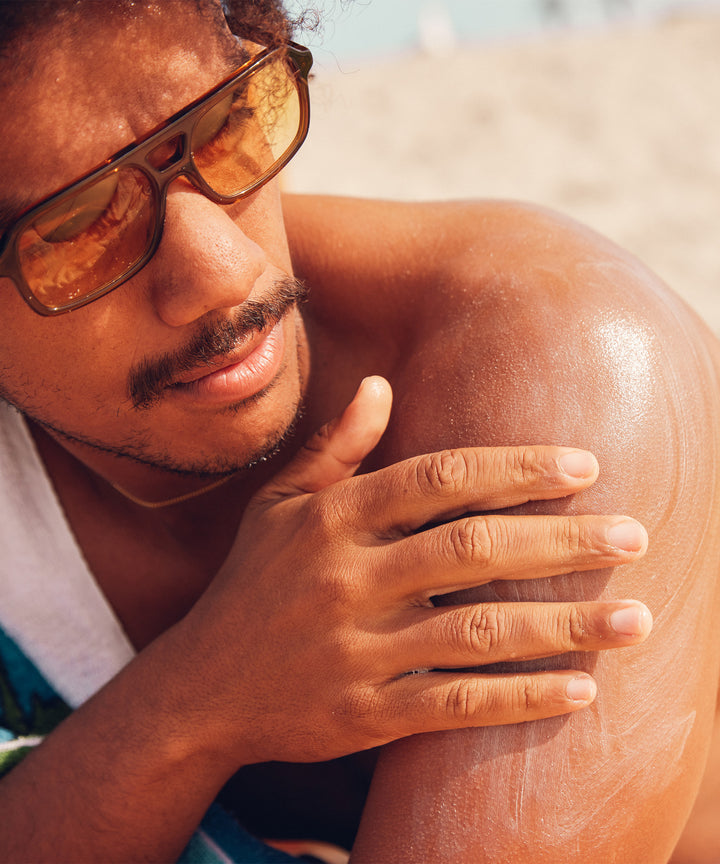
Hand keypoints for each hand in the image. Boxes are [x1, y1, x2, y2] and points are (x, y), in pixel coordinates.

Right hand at [185, 377, 650, 766]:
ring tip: (636, 620)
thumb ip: (335, 448)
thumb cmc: (252, 585)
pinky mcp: (365, 714)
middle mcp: (348, 579)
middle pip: (473, 550)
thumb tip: (378, 383)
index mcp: (332, 519)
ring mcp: (357, 650)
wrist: (199, 689)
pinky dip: (520, 699)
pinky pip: (455, 705)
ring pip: (477, 632)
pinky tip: (580, 690)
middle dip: (561, 540)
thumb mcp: (278, 507)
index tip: (584, 464)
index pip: (439, 478)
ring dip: (563, 626)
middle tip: (634, 535)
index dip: (515, 467)